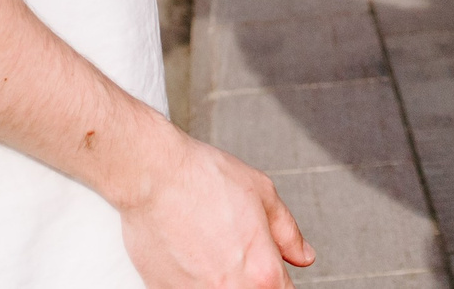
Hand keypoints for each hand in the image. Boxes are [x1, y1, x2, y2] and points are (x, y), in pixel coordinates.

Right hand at [110, 128, 311, 287]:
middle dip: (251, 280)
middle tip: (235, 254)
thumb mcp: (262, 194)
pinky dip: (193, 281)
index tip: (269, 269)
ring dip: (219, 280)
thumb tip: (303, 255)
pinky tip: (187, 256)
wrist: (151, 175)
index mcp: (263, 274)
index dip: (278, 280)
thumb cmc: (202, 178)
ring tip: (209, 252)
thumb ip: (288, 233)